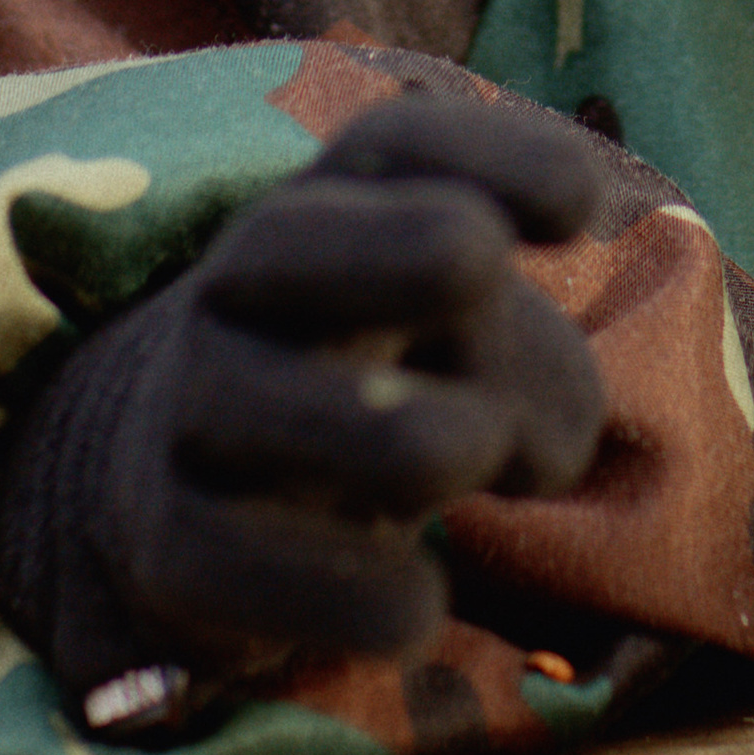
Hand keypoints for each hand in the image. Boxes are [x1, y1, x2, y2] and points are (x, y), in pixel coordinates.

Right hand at [0, 90, 606, 706]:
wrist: (176, 486)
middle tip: (487, 274)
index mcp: (327, 210)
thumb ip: (534, 370)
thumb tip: (530, 444)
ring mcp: (193, 414)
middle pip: (294, 242)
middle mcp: (240, 292)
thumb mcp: (467, 350)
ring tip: (470, 459)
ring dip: (424, 438)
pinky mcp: (171, 549)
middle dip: (411, 251)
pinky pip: (270, 571)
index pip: (396, 149)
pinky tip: (420, 606)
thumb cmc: (371, 384)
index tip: (582, 205)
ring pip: (294, 413)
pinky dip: (372, 595)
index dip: (494, 157)